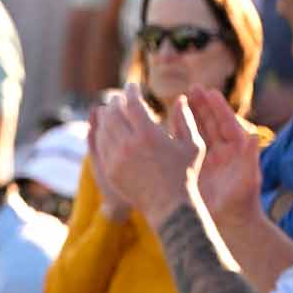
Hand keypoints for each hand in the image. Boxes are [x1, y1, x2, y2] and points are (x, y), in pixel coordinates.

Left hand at [94, 84, 203, 226]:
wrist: (169, 206)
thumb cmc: (185, 174)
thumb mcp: (192, 145)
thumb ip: (185, 119)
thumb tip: (182, 98)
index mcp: (149, 135)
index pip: (132, 103)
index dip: (131, 91)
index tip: (132, 86)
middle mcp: (129, 145)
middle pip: (114, 113)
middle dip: (116, 101)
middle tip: (118, 97)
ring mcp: (116, 158)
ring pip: (104, 128)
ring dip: (106, 116)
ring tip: (111, 110)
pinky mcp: (109, 170)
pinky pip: (101, 145)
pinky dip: (102, 133)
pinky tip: (107, 129)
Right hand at [188, 88, 261, 225]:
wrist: (231, 222)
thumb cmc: (242, 201)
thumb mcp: (248, 178)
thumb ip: (250, 156)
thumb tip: (254, 135)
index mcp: (236, 149)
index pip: (226, 122)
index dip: (217, 107)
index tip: (208, 91)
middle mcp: (221, 150)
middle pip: (210, 122)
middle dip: (201, 105)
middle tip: (192, 89)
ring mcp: (207, 158)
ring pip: (196, 131)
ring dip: (188, 115)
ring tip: (179, 99)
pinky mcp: (194, 167)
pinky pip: (184, 146)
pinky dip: (177, 134)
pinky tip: (165, 124)